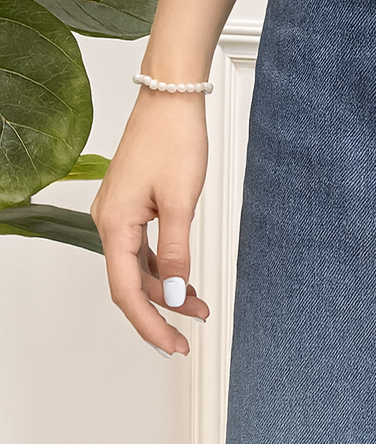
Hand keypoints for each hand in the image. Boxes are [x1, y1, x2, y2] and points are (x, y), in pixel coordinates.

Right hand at [91, 89, 210, 356]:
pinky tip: (182, 275)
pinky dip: (163, 264)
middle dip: (161, 310)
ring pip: (138, 265)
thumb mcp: (181, 201)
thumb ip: (175, 250)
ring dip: (165, 288)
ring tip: (197, 306)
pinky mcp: (134, 202)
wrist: (172, 98)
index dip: (149, 323)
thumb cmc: (174, 139)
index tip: (173, 345)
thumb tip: (170, 291)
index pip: (126, 291)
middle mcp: (110, 221)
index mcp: (114, 224)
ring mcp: (120, 212)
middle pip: (129, 283)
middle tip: (190, 333)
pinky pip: (143, 246)